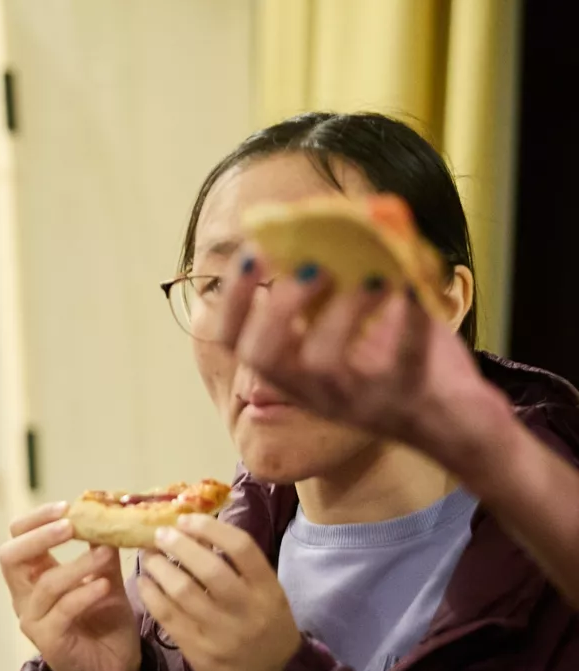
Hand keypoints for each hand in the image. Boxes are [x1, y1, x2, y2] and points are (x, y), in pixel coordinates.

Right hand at [0, 504, 141, 670]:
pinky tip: (105, 586)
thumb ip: (102, 556)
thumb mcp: (107, 583)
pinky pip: (61, 612)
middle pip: (10, 556)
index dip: (36, 519)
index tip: (66, 507)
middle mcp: (26, 597)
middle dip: (39, 535)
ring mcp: (34, 621)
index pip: (18, 539)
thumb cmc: (106, 628)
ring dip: (76, 565)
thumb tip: (110, 519)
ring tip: (104, 554)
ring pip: (43, 584)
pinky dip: (83, 594)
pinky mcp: (49, 643)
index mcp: (34, 578)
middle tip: (70, 524)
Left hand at [138, 514, 300, 670]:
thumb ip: (241, 569)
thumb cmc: (266, 630)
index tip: (186, 519)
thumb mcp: (268, 597)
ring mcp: (221, 633)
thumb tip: (200, 530)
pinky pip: (167, 616)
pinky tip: (144, 582)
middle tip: (160, 534)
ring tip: (149, 556)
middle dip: (179, 545)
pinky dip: (150, 594)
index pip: (242, 548)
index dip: (210, 528)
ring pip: (183, 592)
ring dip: (159, 568)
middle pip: (210, 568)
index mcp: (269, 591)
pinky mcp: (198, 651)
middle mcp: (247, 610)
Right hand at [219, 253, 511, 468]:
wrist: (462, 426)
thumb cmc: (408, 365)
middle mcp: (313, 390)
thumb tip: (341, 219)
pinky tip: (417, 286)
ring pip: (324, 363)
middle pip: (261, 355)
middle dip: (276, 305)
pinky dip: (411, 319)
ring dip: (344, 310)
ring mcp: (357, 400)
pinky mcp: (406, 399)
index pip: (233, 340)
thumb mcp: (364, 329)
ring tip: (376, 275)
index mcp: (293, 371)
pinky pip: (404, 360)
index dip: (233, 297)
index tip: (255, 252)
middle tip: (314, 266)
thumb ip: (344, 286)